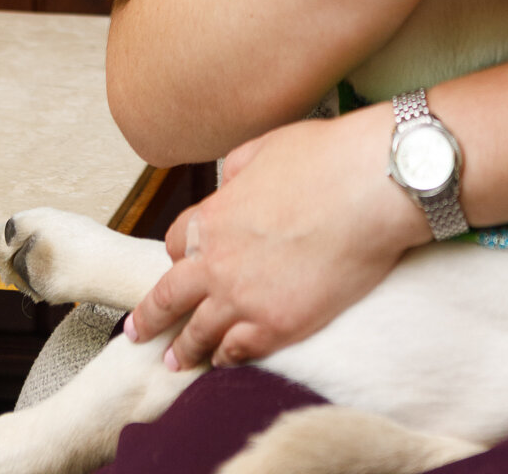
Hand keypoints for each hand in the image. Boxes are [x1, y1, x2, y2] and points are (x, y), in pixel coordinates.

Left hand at [125, 106, 426, 368]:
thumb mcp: (265, 146)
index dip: (178, 253)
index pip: (176, 243)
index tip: (179, 263)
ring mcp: (245, 299)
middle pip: (169, 297)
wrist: (370, 186)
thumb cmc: (326, 157)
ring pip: (199, 333)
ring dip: (184, 348)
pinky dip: (227, 357)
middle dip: (149, 317)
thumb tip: (229, 182)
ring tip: (175, 361)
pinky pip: (239, 351)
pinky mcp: (278, 325)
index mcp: (213, 217)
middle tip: (136, 332)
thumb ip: (236, 169)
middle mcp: (218, 263)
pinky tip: (224, 361)